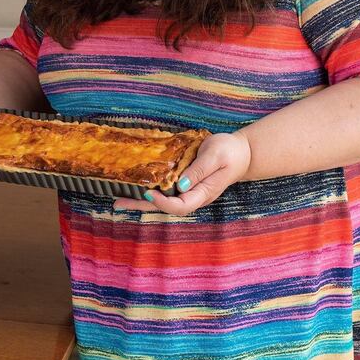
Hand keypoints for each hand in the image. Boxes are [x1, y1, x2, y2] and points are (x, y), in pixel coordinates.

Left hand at [113, 131, 251, 214]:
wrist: (241, 152)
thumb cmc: (229, 152)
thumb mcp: (215, 156)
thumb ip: (198, 171)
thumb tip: (179, 185)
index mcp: (203, 193)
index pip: (180, 205)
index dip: (163, 203)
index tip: (148, 193)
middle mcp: (194, 196)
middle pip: (166, 208)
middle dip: (142, 206)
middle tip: (118, 203)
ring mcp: (189, 191)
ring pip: (163, 200)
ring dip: (141, 200)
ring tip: (119, 198)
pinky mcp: (185, 184)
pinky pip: (165, 190)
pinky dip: (150, 190)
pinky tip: (136, 186)